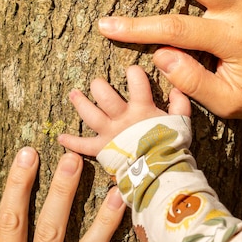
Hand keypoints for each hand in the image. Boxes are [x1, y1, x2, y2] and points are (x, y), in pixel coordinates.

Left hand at [58, 65, 190, 156]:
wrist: (160, 171)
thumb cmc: (171, 146)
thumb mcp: (181, 122)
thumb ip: (180, 104)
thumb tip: (177, 88)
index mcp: (142, 108)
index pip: (137, 81)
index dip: (134, 73)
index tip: (132, 70)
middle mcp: (122, 118)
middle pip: (105, 96)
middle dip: (99, 86)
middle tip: (96, 83)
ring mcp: (110, 133)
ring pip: (90, 114)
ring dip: (80, 103)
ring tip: (74, 94)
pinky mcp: (102, 149)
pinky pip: (83, 145)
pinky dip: (71, 142)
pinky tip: (60, 137)